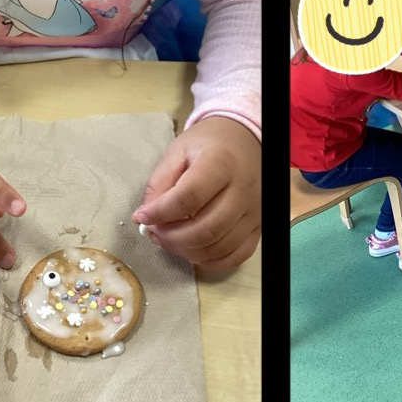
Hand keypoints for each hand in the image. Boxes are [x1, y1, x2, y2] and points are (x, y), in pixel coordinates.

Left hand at [132, 115, 260, 272]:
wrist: (242, 140)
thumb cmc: (207, 144)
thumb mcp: (178, 151)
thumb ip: (159, 182)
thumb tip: (144, 217)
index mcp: (220, 162)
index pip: (189, 197)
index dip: (161, 212)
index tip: (142, 216)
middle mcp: (242, 189)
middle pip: (205, 228)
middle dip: (172, 238)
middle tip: (153, 233)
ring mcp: (253, 211)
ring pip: (219, 247)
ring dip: (187, 251)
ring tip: (167, 240)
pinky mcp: (258, 226)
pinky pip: (237, 256)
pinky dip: (211, 261)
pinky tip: (192, 252)